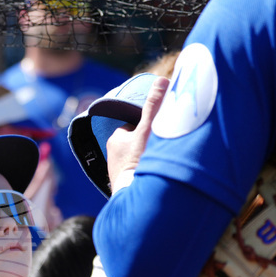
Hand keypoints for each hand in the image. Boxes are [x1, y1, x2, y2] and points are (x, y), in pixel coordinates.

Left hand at [105, 76, 169, 191]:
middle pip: (136, 144)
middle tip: (161, 148)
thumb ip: (155, 106)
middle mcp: (113, 156)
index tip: (160, 132)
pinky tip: (154, 178)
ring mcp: (118, 172)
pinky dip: (144, 174)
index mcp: (116, 140)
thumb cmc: (140, 160)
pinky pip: (136, 175)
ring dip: (146, 160)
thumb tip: (162, 80)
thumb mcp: (149, 128)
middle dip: (147, 145)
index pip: (135, 127)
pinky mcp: (124, 188)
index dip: (148, 127)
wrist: (136, 196)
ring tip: (159, 164)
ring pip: (136, 160)